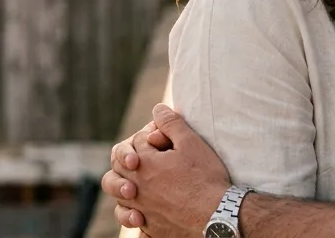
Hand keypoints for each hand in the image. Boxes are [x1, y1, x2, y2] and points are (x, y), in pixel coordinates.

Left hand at [106, 104, 231, 237]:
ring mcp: (142, 210)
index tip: (165, 137)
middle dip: (128, 159)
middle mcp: (137, 188)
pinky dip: (134, 217)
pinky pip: (134, 222)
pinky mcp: (151, 228)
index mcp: (144, 164)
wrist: (216, 216)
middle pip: (118, 170)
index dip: (150, 135)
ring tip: (135, 188)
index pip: (136, 143)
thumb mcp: (191, 143)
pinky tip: (144, 214)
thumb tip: (158, 108)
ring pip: (120, 200)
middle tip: (143, 158)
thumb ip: (171, 123)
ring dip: (124, 190)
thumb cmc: (204, 177)